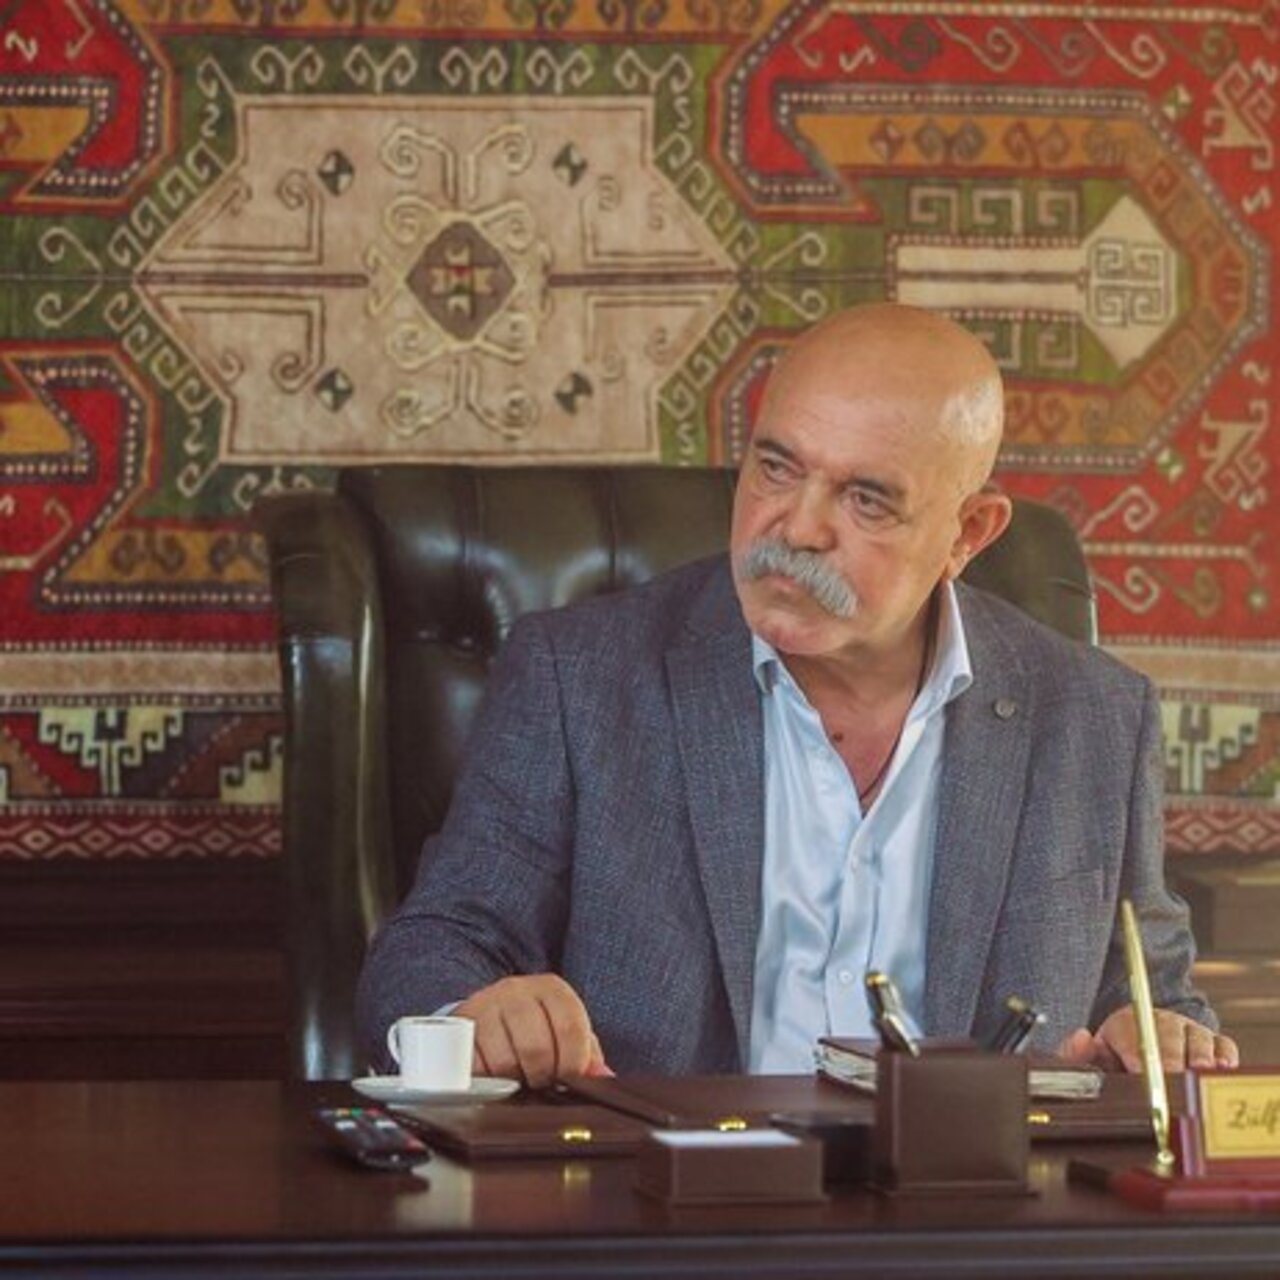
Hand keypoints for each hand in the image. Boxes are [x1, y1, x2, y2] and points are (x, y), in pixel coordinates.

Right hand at [454, 974, 612, 1088]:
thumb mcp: (565, 1029)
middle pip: (536, 1047)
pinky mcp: (461, 1027)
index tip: (571, 1079)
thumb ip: (587, 1053)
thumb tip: (603, 1075)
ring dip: (515, 1080)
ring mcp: (486, 1005)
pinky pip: (476, 1066)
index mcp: (551, 988)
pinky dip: (488, 1080)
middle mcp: (517, 990)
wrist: (491, 1008)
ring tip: (520, 1078)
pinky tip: (496, 1076)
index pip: (569, 1027)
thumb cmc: (536, 1024)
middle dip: (543, 1076)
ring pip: (505, 1061)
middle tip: (543, 1082)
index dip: (574, 1063)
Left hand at [1056, 1006, 1239, 1072]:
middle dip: (1168, 1056)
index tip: (1138, 1067)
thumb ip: (1076, 1053)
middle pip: (1166, 1034)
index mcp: (1125, 1022)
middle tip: (1169, 1075)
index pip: (1129, 1031)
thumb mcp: (1092, 1057)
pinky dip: (1224, 1055)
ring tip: (1197, 1072)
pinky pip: (1224, 1045)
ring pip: (1196, 1036)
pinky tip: (1222, 1068)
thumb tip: (1081, 1037)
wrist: (1142, 1050)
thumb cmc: (1117, 1059)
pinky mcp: (1213, 1043)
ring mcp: (1188, 1030)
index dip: (1135, 1050)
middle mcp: (1159, 1022)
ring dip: (1198, 1055)